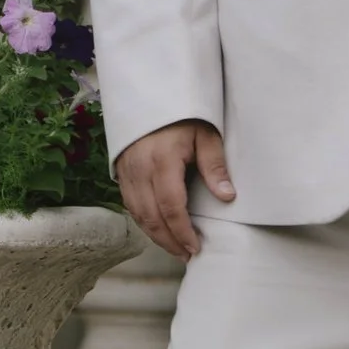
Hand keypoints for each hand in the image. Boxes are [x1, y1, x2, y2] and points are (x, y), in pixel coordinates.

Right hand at [117, 119, 235, 261]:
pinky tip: (158, 230)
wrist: (151, 92)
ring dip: (156, 236)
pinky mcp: (121, 172)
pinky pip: (130, 205)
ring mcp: (127, 171)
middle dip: (170, 241)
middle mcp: (140, 169)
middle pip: (152, 217)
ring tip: (176, 249)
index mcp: (163, 161)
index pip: (171, 207)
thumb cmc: (183, 114)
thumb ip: (214, 166)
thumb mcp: (206, 133)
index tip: (196, 247)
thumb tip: (227, 197)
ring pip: (138, 214)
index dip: (183, 232)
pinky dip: (143, 222)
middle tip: (187, 256)